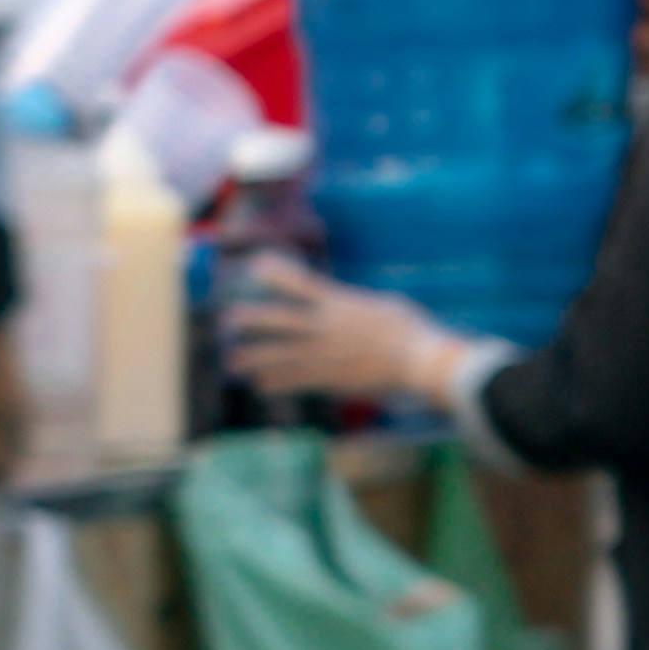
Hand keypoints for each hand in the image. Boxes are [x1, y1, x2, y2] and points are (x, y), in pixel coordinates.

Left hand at [222, 265, 454, 404]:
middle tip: (228, 320)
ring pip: (283, 355)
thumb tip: (346, 302)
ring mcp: (328, 354)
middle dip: (254, 320)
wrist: (420, 361)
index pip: (302, 283)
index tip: (255, 265)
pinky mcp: (333, 379)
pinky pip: (298, 381)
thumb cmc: (410, 330)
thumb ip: (356, 304)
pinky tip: (260, 385)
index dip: (277, 274)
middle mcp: (328, 326)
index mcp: (340, 303)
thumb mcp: (382, 305)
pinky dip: (277, 382)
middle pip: (282, 320)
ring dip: (256, 358)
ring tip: (233, 361)